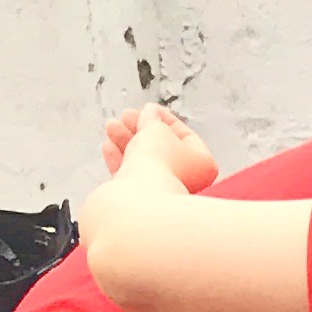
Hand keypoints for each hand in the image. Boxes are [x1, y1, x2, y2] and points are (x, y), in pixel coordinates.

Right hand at [101, 103, 217, 191]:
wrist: (139, 200)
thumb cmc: (157, 165)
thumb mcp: (156, 129)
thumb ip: (152, 119)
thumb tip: (149, 114)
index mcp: (203, 165)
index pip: (186, 137)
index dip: (165, 119)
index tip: (150, 109)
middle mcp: (188, 182)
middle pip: (162, 148)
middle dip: (140, 129)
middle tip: (126, 116)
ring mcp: (165, 193)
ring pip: (145, 162)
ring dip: (126, 141)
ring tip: (111, 126)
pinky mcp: (144, 201)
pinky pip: (133, 177)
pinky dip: (120, 160)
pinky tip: (108, 146)